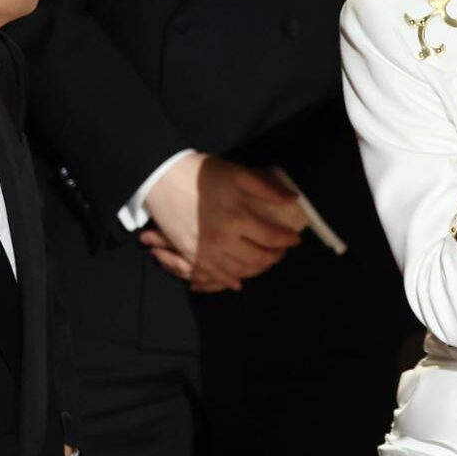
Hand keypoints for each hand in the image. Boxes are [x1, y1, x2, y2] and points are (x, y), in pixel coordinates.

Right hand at [139, 154, 306, 292]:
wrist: (162, 178)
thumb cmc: (201, 173)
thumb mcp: (237, 174)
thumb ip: (266, 189)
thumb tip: (292, 200)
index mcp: (237, 218)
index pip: (271, 238)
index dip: (287, 240)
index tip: (295, 239)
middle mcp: (223, 240)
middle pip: (257, 259)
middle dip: (275, 257)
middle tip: (281, 251)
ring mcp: (205, 250)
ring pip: (238, 271)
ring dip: (256, 270)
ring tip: (265, 262)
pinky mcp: (190, 254)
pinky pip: (213, 275)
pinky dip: (228, 281)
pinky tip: (237, 282)